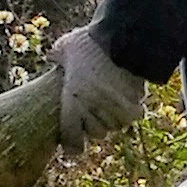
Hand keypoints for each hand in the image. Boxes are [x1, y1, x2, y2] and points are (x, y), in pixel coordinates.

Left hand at [51, 25, 146, 152]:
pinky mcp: (135, 105)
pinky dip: (131, 110)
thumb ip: (57, 55)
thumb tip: (52, 56)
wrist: (121, 37)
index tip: (73, 149)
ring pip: (116, 126)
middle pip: (97, 133)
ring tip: (112, 103)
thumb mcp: (66, 45)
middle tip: (95, 112)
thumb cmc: (90, 41)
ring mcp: (114, 110)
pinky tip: (129, 99)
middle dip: (95, 125)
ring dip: (114, 119)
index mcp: (72, 100)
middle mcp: (93, 110)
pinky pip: (133, 116)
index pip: (72, 137)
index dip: (73, 146)